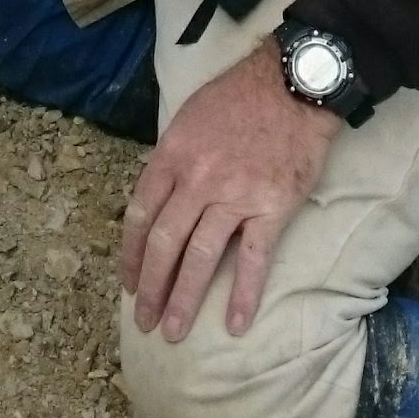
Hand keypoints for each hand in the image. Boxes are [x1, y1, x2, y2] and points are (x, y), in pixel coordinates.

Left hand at [120, 42, 338, 343]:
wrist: (290, 86)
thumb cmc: (237, 98)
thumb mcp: (187, 119)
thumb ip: (171, 160)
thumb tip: (158, 199)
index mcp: (171, 157)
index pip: (139, 214)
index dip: (130, 253)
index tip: (127, 282)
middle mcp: (196, 180)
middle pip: (164, 243)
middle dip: (150, 287)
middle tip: (143, 322)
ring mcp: (233, 197)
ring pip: (201, 257)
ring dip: (184, 299)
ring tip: (173, 331)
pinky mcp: (271, 210)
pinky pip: (253, 260)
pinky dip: (244, 295)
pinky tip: (236, 325)